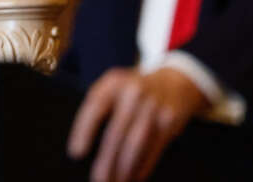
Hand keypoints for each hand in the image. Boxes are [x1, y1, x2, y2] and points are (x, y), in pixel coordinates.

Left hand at [66, 67, 208, 181]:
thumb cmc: (134, 89)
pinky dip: (142, 167)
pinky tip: (133, 178)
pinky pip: (153, 149)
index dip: (83, 130)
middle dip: (106, 160)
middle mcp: (134, 92)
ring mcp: (154, 106)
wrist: (175, 80)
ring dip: (124, 168)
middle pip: (116, 132)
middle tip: (97, 179)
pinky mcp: (169, 120)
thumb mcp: (114, 86)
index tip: (76, 153)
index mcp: (114, 82)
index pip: (95, 106)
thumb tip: (83, 144)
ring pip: (136, 143)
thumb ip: (98, 105)